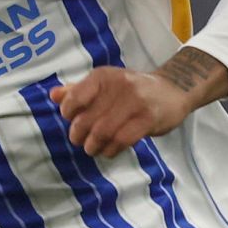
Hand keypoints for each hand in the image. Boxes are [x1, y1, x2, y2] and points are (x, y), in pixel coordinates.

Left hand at [47, 48, 227, 157]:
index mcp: (103, 76)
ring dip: (94, 147)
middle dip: (79, 136)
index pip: (73, 98)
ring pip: (102, 133)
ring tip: (94, 149)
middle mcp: (117, 85)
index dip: (68, 115)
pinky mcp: (148, 118)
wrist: (173, 90)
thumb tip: (53, 95)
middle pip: (86, 120)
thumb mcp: (105, 85)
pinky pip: (122, 140)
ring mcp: (134, 102)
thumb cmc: (133, 90)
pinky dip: (110, 150)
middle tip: (81, 142)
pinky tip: (109, 151)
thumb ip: (79, 90)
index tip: (72, 120)